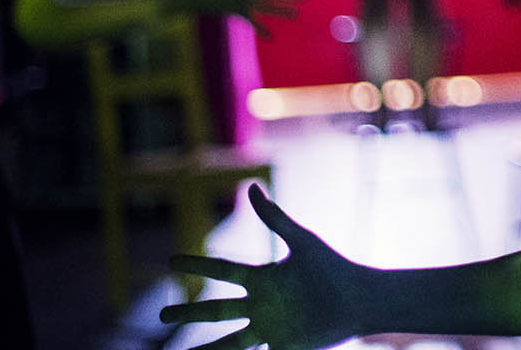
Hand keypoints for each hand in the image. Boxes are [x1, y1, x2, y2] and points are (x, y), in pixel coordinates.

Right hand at [163, 184, 370, 349]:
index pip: (222, 270)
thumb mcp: (301, 242)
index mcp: (262, 279)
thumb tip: (251, 187)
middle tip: (161, 316)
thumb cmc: (332, 268)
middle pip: (216, 310)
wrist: (359, 299)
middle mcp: (260, 305)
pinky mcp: (281, 347)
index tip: (170, 261)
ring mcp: (269, 328)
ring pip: (228, 341)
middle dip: (188, 314)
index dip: (197, 265)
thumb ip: (275, 218)